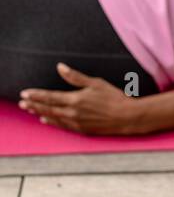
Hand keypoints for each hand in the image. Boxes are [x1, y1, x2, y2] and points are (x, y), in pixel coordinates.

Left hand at [19, 64, 145, 135]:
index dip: (36, 95)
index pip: (49, 97)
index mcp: (75, 99)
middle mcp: (73, 113)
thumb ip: (75, 77)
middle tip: (22, 103)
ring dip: (41, 113)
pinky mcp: (83, 130)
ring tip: (30, 110)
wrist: (128, 117)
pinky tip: (46, 120)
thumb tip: (60, 67)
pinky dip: (53, 122)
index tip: (24, 93)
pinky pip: (63, 126)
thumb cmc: (114, 98)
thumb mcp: (95, 83)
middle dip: (33, 105)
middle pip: (48, 109)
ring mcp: (77, 123)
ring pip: (53, 118)